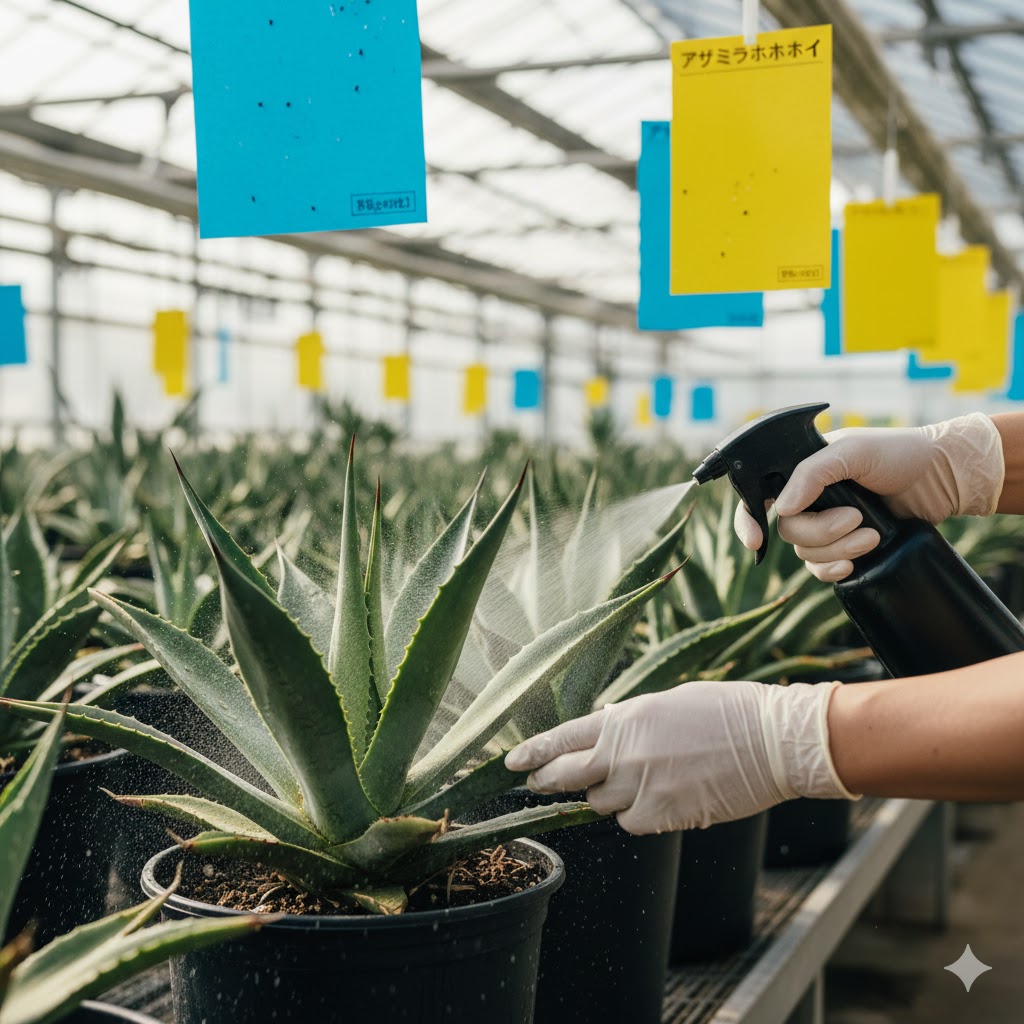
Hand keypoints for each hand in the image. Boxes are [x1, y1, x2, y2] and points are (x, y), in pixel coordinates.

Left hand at [504, 681, 854, 834]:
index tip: (512, 762)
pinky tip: (660, 800)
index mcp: (625, 718)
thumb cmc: (725, 712)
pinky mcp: (664, 814)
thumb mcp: (668, 703)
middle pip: (567, 776)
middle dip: (546, 781)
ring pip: (601, 803)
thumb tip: (606, 726)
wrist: (770, 741)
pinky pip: (632, 822)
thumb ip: (631, 720)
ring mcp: (642, 785)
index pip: (564, 737)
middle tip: (534, 784)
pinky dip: (637, 815)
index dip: (534, 752)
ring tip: (633, 782)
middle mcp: (625, 752)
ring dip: (606, 796)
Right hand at [734, 413, 1003, 581]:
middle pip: (787, 531)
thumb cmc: (896, 454)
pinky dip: (834, 571)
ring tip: (873, 534)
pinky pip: (821, 570)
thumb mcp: (852, 451)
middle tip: (856, 518)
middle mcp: (806, 500)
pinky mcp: (843, 549)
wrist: (939, 478)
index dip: (748, 522)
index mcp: (799, 473)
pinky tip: (853, 565)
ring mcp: (824, 526)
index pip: (755, 498)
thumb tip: (781, 508)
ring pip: (805, 553)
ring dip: (838, 550)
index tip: (757, 541)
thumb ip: (812, 474)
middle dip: (821, 532)